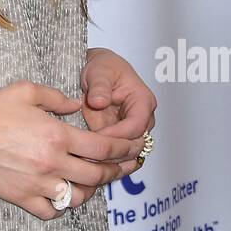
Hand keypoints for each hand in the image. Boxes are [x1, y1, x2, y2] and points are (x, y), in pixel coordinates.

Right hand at [0, 80, 140, 220]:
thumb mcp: (27, 91)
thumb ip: (57, 97)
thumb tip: (77, 104)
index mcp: (57, 135)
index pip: (102, 147)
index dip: (124, 148)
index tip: (134, 147)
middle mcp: (52, 161)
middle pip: (97, 175)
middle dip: (116, 171)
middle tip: (124, 167)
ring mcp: (38, 182)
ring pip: (78, 196)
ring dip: (90, 190)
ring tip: (93, 181)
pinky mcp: (23, 196)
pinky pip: (51, 210)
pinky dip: (61, 206)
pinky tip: (63, 195)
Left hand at [80, 48, 156, 168]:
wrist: (98, 71)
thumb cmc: (103, 67)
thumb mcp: (99, 72)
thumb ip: (99, 86)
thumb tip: (99, 101)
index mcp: (143, 101)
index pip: (136, 126)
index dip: (117, 135)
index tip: (96, 136)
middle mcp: (143, 119)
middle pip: (135, 145)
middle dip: (113, 151)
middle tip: (89, 153)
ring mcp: (133, 131)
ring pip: (128, 154)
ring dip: (110, 160)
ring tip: (87, 160)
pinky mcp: (121, 138)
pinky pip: (119, 156)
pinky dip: (107, 161)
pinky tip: (90, 163)